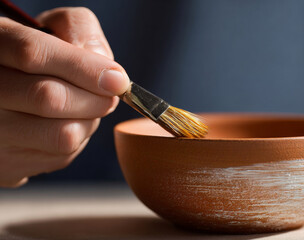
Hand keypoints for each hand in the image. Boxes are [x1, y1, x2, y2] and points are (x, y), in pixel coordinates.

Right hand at [0, 7, 129, 186]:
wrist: (6, 93)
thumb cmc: (38, 56)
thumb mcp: (53, 27)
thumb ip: (79, 31)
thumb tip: (108, 73)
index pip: (32, 53)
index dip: (83, 68)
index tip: (118, 80)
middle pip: (48, 98)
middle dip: (94, 98)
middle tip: (109, 95)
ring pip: (61, 136)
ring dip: (88, 122)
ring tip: (84, 108)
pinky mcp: (5, 164)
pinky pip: (60, 158)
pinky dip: (77, 140)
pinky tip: (66, 123)